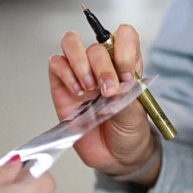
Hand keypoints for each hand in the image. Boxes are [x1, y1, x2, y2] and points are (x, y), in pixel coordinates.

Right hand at [48, 23, 159, 183]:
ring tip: (89, 89)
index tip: (126, 73)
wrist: (117, 156)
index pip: (124, 35)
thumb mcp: (137, 113)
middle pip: (97, 45)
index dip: (124, 48)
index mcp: (126, 64)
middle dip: (103, 67)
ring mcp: (81, 74)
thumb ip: (127, 95)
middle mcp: (103, 65)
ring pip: (71, 44)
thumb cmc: (130, 131)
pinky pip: (56, 64)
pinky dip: (66, 75)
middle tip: (108, 90)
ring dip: (81, 65)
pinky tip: (77, 93)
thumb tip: (116, 82)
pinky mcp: (62, 87)